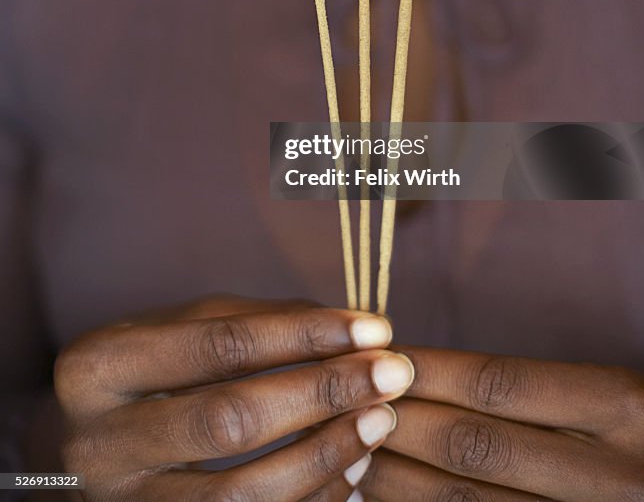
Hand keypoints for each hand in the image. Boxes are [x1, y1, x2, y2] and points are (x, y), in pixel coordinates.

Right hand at [54, 294, 414, 500]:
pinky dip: (311, 498)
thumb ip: (254, 323)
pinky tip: (351, 466)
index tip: (372, 328)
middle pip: (230, 421)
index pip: (220, 347)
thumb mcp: (179, 330)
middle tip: (393, 374)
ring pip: (240, 495)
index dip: (304, 337)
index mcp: (99, 367)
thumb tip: (349, 331)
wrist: (86, 451)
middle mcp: (98, 444)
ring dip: (326, 455)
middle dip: (324, 393)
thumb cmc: (143, 376)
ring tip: (380, 420)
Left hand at [360, 348, 643, 500]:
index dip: (424, 370)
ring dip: (394, 475)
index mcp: (626, 407)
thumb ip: (515, 391)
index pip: (497, 382)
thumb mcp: (587, 402)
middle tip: (344, 403)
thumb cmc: (605, 444)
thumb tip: (399, 371)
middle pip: (476, 444)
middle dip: (398, 421)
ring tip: (349, 452)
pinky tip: (383, 495)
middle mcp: (624, 475)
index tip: (370, 356)